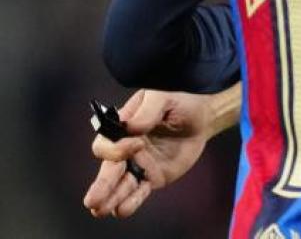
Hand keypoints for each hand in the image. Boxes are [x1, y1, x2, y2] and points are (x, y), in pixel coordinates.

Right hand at [83, 89, 220, 217]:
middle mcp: (126, 151)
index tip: (137, 143)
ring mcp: (139, 165)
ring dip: (111, 198)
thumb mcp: (162, 97)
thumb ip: (147, 110)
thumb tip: (132, 128)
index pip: (106, 145)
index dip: (117, 148)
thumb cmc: (178, 103)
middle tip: (93, 200)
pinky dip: (132, 201)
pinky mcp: (153, 176)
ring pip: (121, 185)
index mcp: (122, 130)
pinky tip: (123, 210)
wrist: (201, 117)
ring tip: (101, 210)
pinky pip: (140, 191)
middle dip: (102, 185)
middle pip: (109, 170)